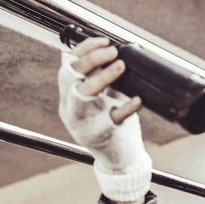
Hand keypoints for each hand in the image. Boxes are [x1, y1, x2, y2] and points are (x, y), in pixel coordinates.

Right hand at [57, 37, 151, 201]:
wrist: (119, 162)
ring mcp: (83, 122)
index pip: (68, 66)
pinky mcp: (101, 135)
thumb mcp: (101, 101)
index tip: (103, 41)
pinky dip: (126, 108)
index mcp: (68, 97)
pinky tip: (136, 100)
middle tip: (112, 51)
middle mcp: (71, 108)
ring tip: (121, 66)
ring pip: (82, 94)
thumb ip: (101, 81)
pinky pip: (112, 119)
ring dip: (102, 77)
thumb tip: (114, 53)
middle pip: (70, 76)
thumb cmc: (112, 127)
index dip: (83, 50)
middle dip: (90, 59)